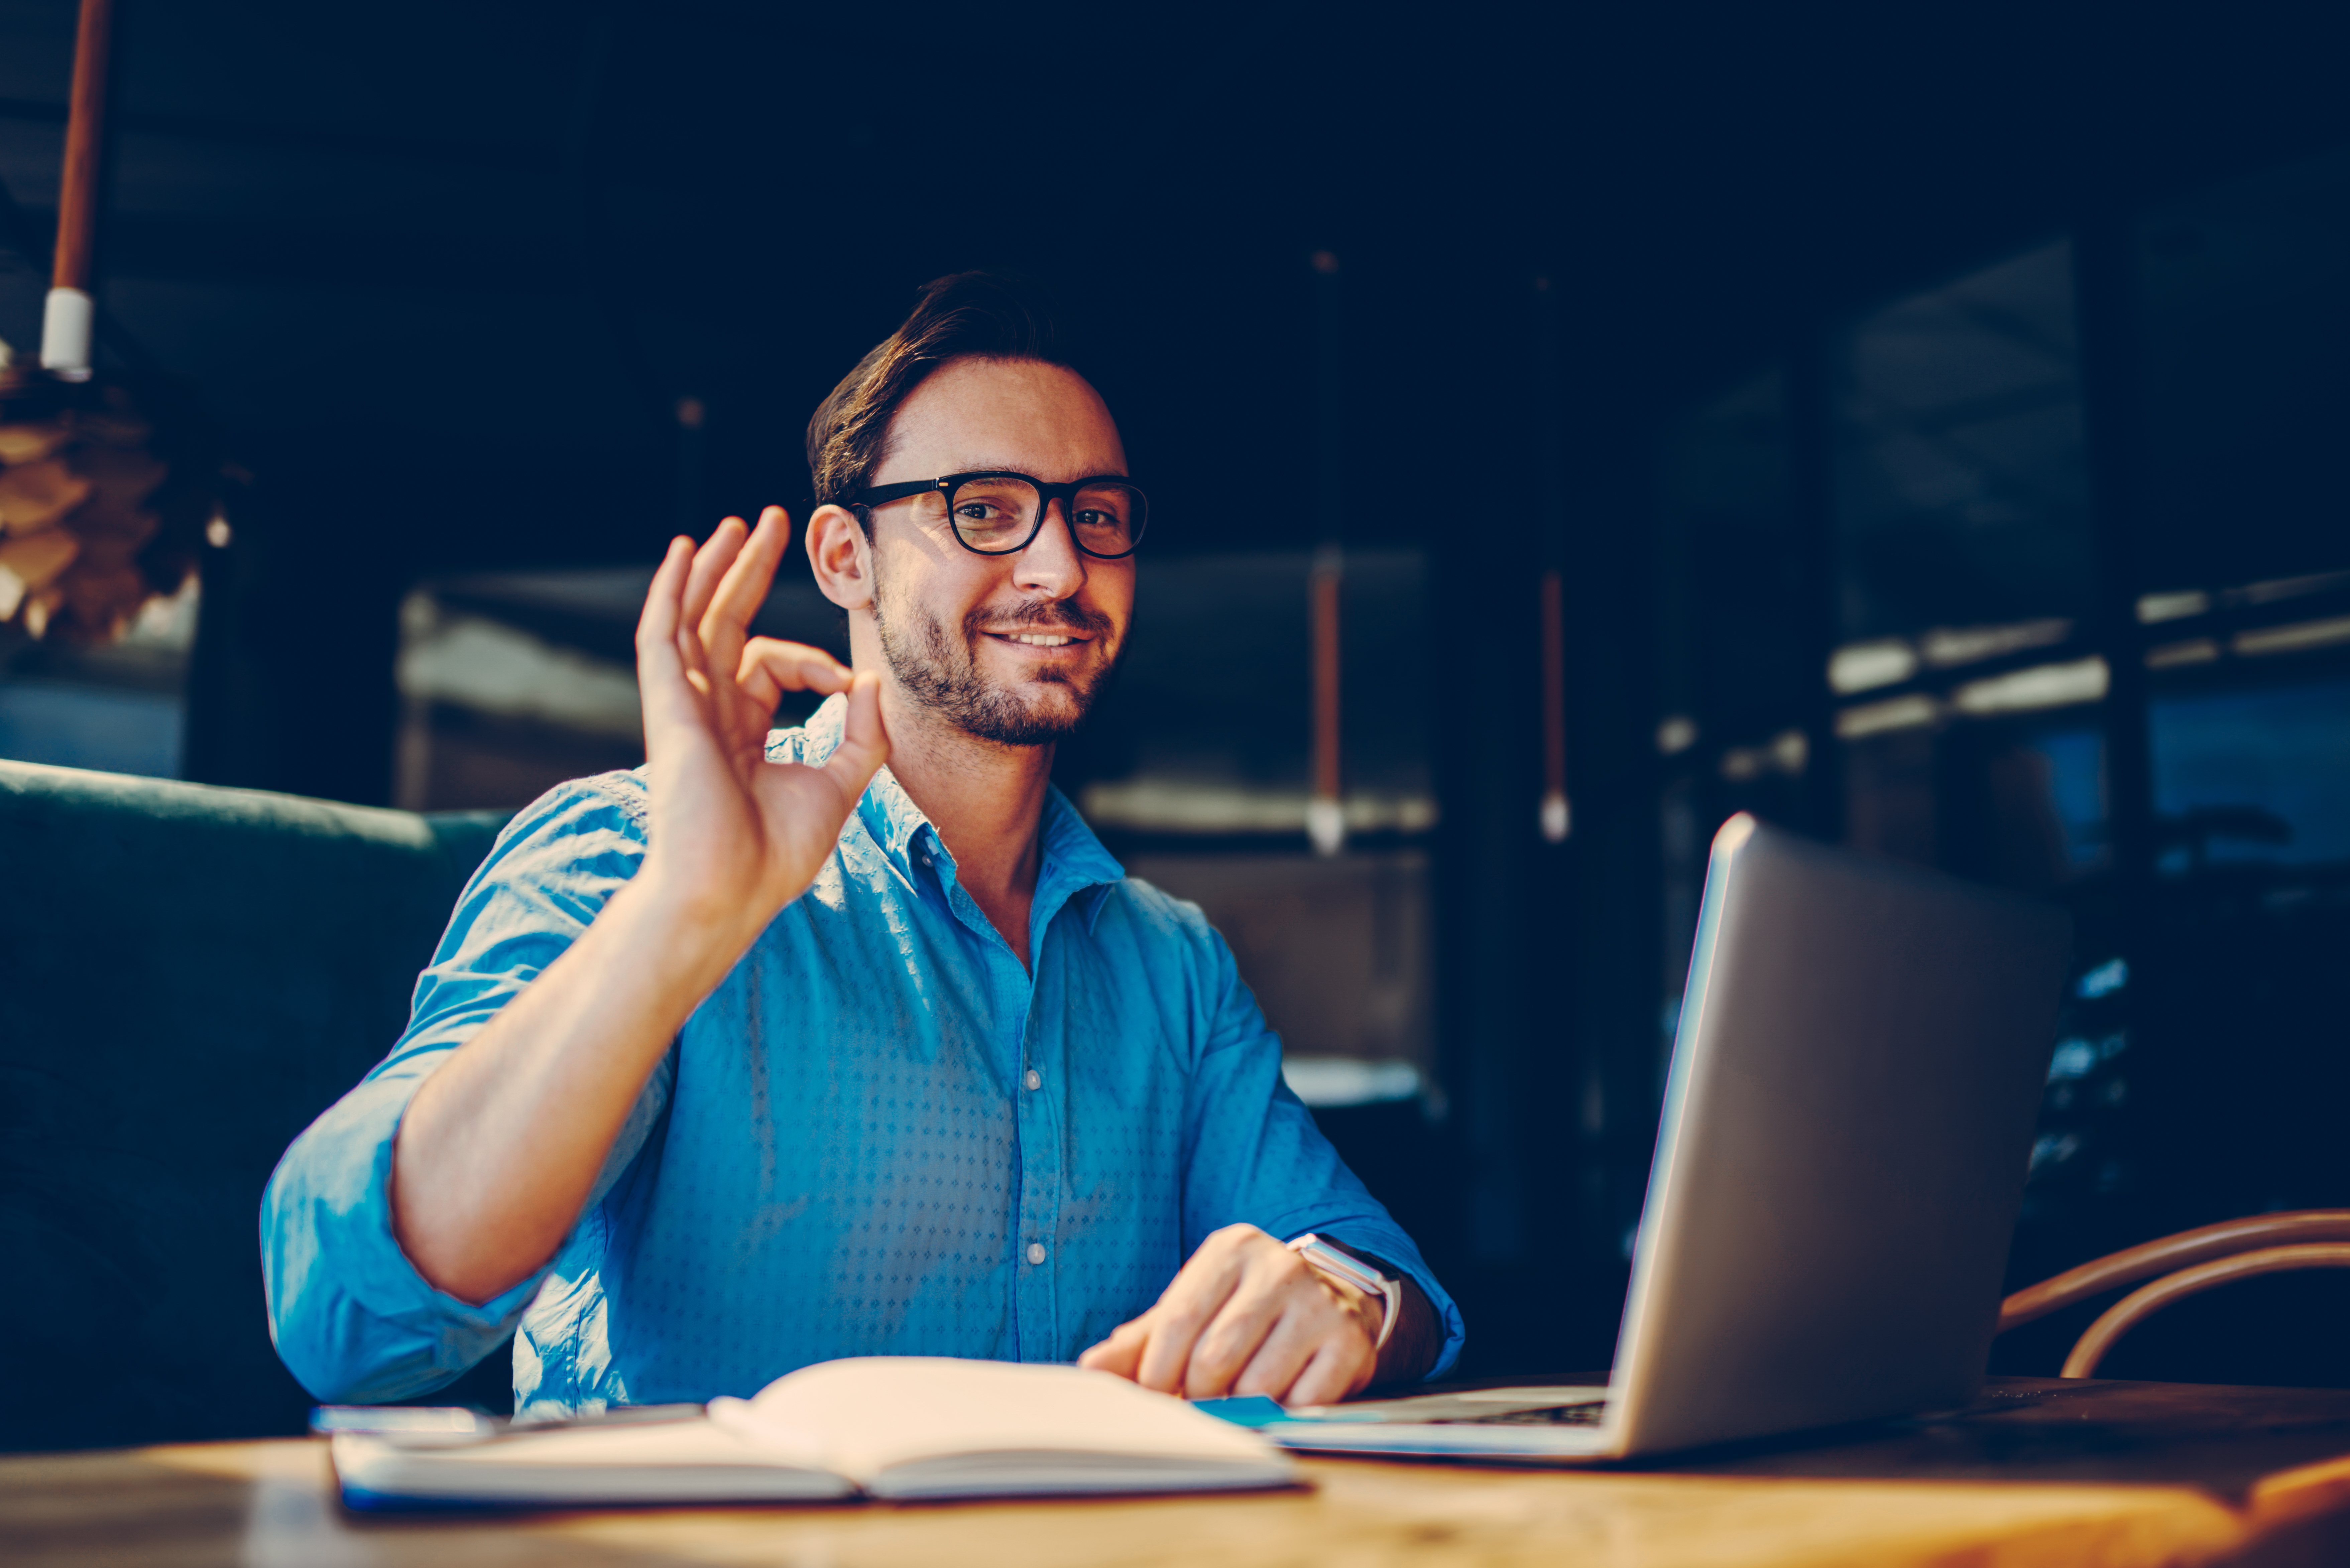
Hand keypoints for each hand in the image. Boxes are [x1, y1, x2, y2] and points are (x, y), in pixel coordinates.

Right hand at [634, 507, 887, 946]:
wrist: (729, 891)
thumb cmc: (774, 857)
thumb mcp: (838, 786)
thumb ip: (861, 737)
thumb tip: (871, 684)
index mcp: (741, 732)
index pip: (774, 668)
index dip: (816, 665)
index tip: (846, 687)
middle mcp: (708, 714)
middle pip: (728, 625)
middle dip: (750, 572)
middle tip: (772, 521)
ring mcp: (683, 709)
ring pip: (697, 620)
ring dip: (716, 569)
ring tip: (738, 523)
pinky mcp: (666, 708)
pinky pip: (662, 636)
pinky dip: (672, 592)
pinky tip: (686, 552)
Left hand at [1077, 1224, 1382, 1405]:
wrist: (1331, 1298)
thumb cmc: (1245, 1309)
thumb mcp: (1194, 1308)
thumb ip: (1143, 1339)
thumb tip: (1091, 1369)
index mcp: (1231, 1249)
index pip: (1177, 1322)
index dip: (1157, 1373)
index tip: (1155, 1396)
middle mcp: (1279, 1267)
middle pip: (1213, 1359)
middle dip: (1198, 1394)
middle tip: (1202, 1399)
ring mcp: (1319, 1304)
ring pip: (1257, 1386)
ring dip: (1241, 1406)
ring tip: (1242, 1393)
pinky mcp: (1349, 1343)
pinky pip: (1301, 1402)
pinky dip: (1284, 1412)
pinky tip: (1284, 1393)